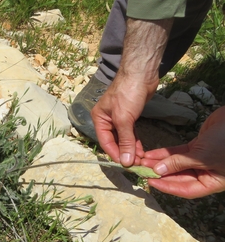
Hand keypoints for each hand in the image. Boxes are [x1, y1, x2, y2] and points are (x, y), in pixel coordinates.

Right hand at [94, 17, 172, 166]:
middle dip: (124, 153)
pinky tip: (141, 150)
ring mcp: (119, 118)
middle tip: (136, 165)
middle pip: (114, 141)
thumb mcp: (124, 119)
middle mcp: (106, 119)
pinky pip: (131, 133)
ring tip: (140, 160)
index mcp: (99, 118)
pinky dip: (135, 142)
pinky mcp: (130, 116)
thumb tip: (125, 162)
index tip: (126, 166)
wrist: (141, 75)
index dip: (115, 154)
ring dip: (130, 149)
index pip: (105, 142)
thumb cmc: (127, 94)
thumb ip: (125, 141)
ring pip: (123, 138)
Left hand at [142, 107, 224, 198]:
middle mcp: (207, 174)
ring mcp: (202, 160)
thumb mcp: (202, 156)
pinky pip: (178, 154)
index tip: (149, 182)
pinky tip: (150, 154)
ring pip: (176, 165)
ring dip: (159, 163)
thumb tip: (157, 172)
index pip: (186, 190)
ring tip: (141, 161)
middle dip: (159, 174)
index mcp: (213, 182)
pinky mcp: (198, 147)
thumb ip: (179, 163)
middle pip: (179, 178)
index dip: (167, 187)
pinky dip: (165, 154)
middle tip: (140, 170)